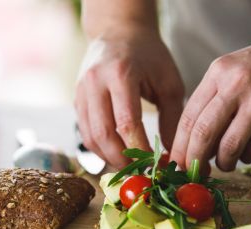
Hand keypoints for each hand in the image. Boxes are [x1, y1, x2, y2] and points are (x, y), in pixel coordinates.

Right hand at [75, 29, 183, 168]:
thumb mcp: (169, 82)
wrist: (118, 32)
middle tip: (142, 173)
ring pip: (90, 137)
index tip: (157, 165)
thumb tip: (174, 156)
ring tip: (132, 166)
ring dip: (110, 158)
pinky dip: (101, 149)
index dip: (141, 150)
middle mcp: (95, 83)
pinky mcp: (76, 100)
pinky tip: (118, 154)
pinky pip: (85, 133)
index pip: (127, 123)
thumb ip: (173, 119)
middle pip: (103, 134)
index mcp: (121, 74)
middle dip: (123, 160)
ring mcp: (81, 92)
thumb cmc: (149, 56)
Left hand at [170, 30, 250, 171]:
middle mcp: (237, 83)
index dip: (180, 146)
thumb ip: (214, 101)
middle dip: (195, 160)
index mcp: (219, 72)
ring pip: (229, 146)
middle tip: (196, 172)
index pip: (188, 117)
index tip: (178, 164)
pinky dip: (247, 157)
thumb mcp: (234, 71)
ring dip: (223, 163)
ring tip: (225, 164)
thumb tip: (194, 143)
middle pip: (203, 133)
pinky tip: (248, 152)